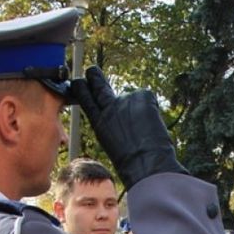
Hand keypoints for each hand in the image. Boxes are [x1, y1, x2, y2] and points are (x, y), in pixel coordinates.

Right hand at [69, 67, 186, 187]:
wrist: (146, 164)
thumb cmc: (131, 163)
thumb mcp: (113, 144)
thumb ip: (113, 125)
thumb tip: (123, 116)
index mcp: (99, 122)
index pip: (85, 99)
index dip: (82, 89)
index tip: (79, 82)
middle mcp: (108, 107)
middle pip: (98, 85)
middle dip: (94, 76)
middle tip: (92, 70)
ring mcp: (125, 99)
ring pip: (131, 97)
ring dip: (137, 107)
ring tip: (145, 128)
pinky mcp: (142, 95)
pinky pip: (147, 98)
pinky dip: (152, 109)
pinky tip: (153, 125)